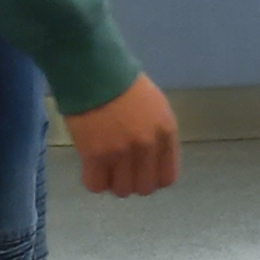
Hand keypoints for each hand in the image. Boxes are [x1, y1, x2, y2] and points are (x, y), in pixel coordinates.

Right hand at [67, 75, 180, 196]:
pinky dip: (94, 181)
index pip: (167, 177)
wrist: (94, 69)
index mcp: (165, 132)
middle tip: (120, 169)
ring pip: (121, 190)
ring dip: (112, 182)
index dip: (152, 179)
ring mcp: (121, 152)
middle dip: (132, 182)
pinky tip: (91, 167)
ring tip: (104, 166)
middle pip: (144, 188)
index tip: (141, 172)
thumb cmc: (123, 84)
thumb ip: (157, 134)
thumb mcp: (155, 106)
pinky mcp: (95, 155)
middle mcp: (147, 146)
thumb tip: (150, 161)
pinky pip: (96, 186)